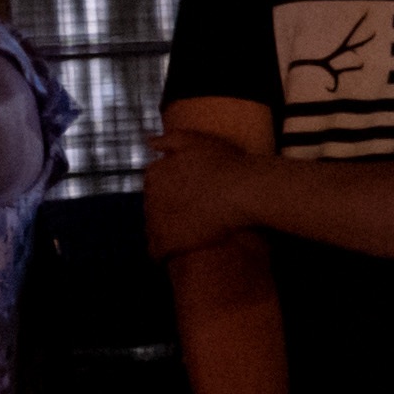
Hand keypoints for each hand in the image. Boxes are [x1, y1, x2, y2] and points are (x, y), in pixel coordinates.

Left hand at [140, 131, 264, 254]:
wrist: (244, 190)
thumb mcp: (196, 140)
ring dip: (167, 231)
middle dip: (168, 210)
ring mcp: (158, 221)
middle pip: (153, 207)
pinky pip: (157, 252)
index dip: (172, 190)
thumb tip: (150, 142)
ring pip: (153, 230)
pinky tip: (178, 252)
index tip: (189, 194)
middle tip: (193, 213)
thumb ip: (169, 140)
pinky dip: (164, 253)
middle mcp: (150, 198)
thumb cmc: (225, 163)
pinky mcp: (169, 242)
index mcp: (155, 175)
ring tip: (190, 233)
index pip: (154, 185)